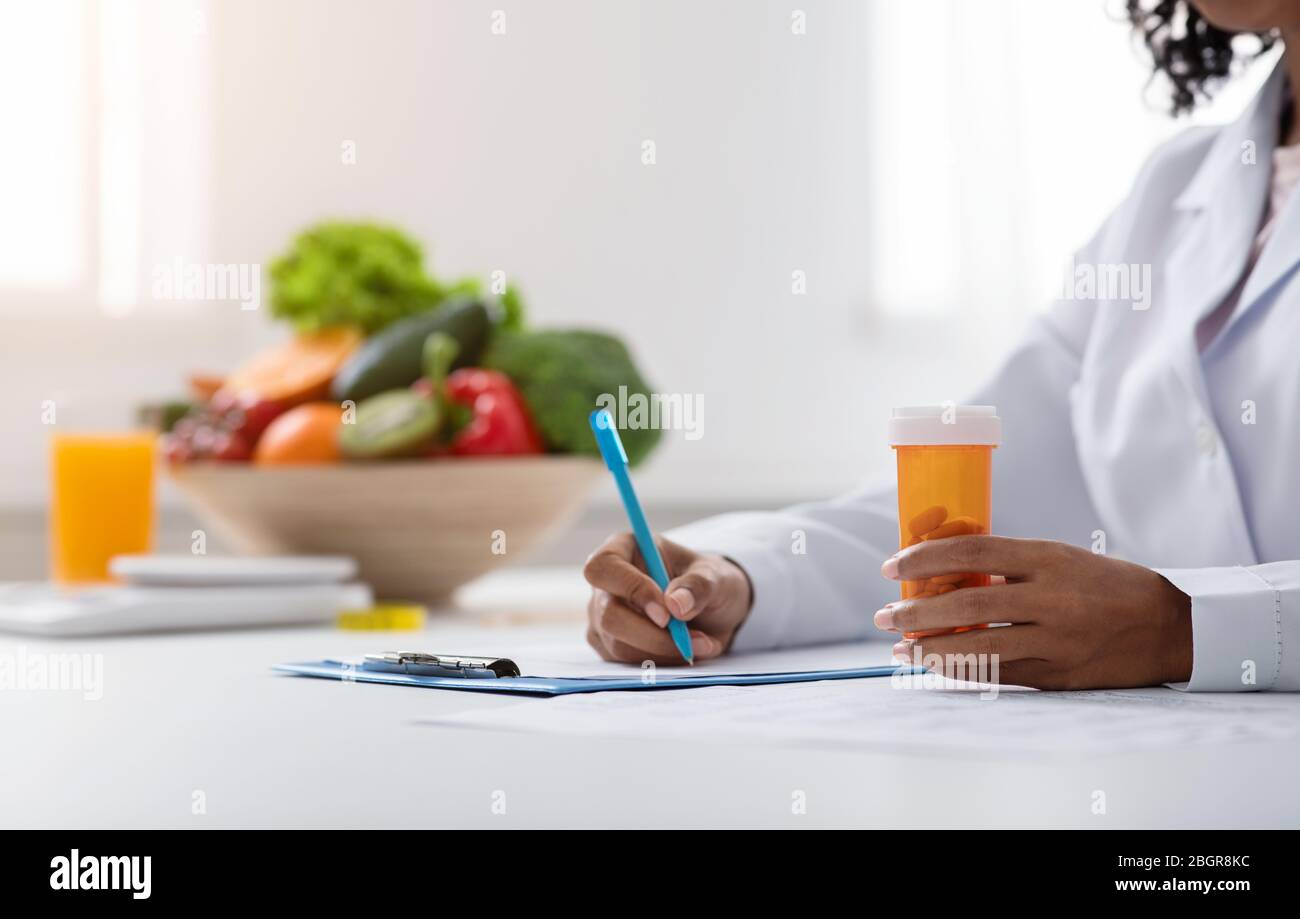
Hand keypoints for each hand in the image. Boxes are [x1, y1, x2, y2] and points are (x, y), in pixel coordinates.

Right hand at [582, 533, 752, 664]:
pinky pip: (627, 662)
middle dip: (652, 634)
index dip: (630, 589)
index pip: (603, 567)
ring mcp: (603, 616)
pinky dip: (661, 662)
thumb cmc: (709, 583)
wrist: (714, 612)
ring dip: (663, 650)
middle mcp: (607, 584)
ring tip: (701, 643)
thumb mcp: (716, 577)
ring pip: (618, 644)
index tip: (666, 613)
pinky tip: (685, 650)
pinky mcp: (610, 645)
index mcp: (625, 549)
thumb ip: (698, 585)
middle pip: (608, 614)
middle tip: (689, 639)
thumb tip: (675, 604)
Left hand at [873, 536, 1192, 688]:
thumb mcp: (1060, 558)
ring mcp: (1057, 640)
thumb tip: (941, 571)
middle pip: (968, 603)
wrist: (1169, 627)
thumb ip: (1008, 564)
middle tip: (883, 615)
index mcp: (1049, 558)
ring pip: (979, 647)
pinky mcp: (1059, 674)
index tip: (891, 566)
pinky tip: (935, 664)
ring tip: (900, 648)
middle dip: (915, 611)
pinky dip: (961, 670)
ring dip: (930, 649)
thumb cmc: (1103, 585)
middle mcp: (1052, 598)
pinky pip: (999, 674)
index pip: (972, 551)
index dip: (924, 558)